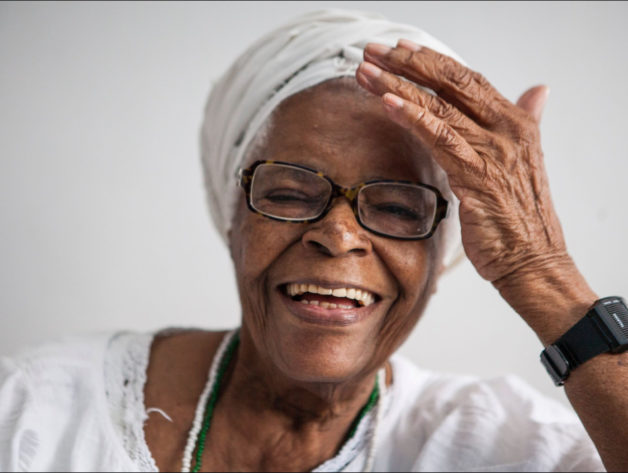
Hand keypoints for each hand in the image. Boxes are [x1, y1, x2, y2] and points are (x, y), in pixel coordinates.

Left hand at [356, 40, 566, 284]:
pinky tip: (387, 104)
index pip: (466, 79)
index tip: (397, 49)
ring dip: (397, 86)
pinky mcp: (478, 175)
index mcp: (515, 122)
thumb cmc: (519, 217)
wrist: (532, 260)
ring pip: (438, 107)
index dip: (430, 61)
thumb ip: (524, 121)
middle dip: (406, 64)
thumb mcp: (523, 162)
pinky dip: (413, 118)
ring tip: (365, 72)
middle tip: (371, 51)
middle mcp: (506, 128)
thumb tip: (536, 90)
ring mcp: (493, 150)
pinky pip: (440, 139)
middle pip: (449, 83)